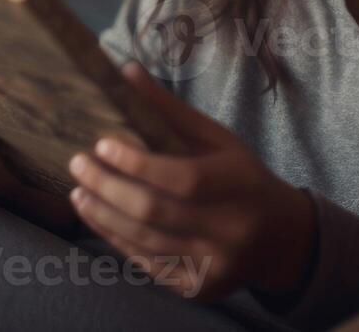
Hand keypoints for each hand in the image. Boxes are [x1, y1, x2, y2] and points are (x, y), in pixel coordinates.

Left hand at [67, 62, 317, 301]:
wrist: (280, 239)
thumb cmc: (242, 177)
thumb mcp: (218, 138)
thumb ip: (171, 110)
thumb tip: (126, 71)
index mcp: (238, 185)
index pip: (181, 178)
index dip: (137, 163)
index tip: (101, 143)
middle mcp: (230, 229)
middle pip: (155, 213)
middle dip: (108, 187)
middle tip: (78, 164)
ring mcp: (214, 264)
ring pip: (145, 242)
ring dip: (104, 216)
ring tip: (78, 192)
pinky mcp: (199, 288)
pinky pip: (149, 265)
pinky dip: (118, 241)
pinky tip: (98, 218)